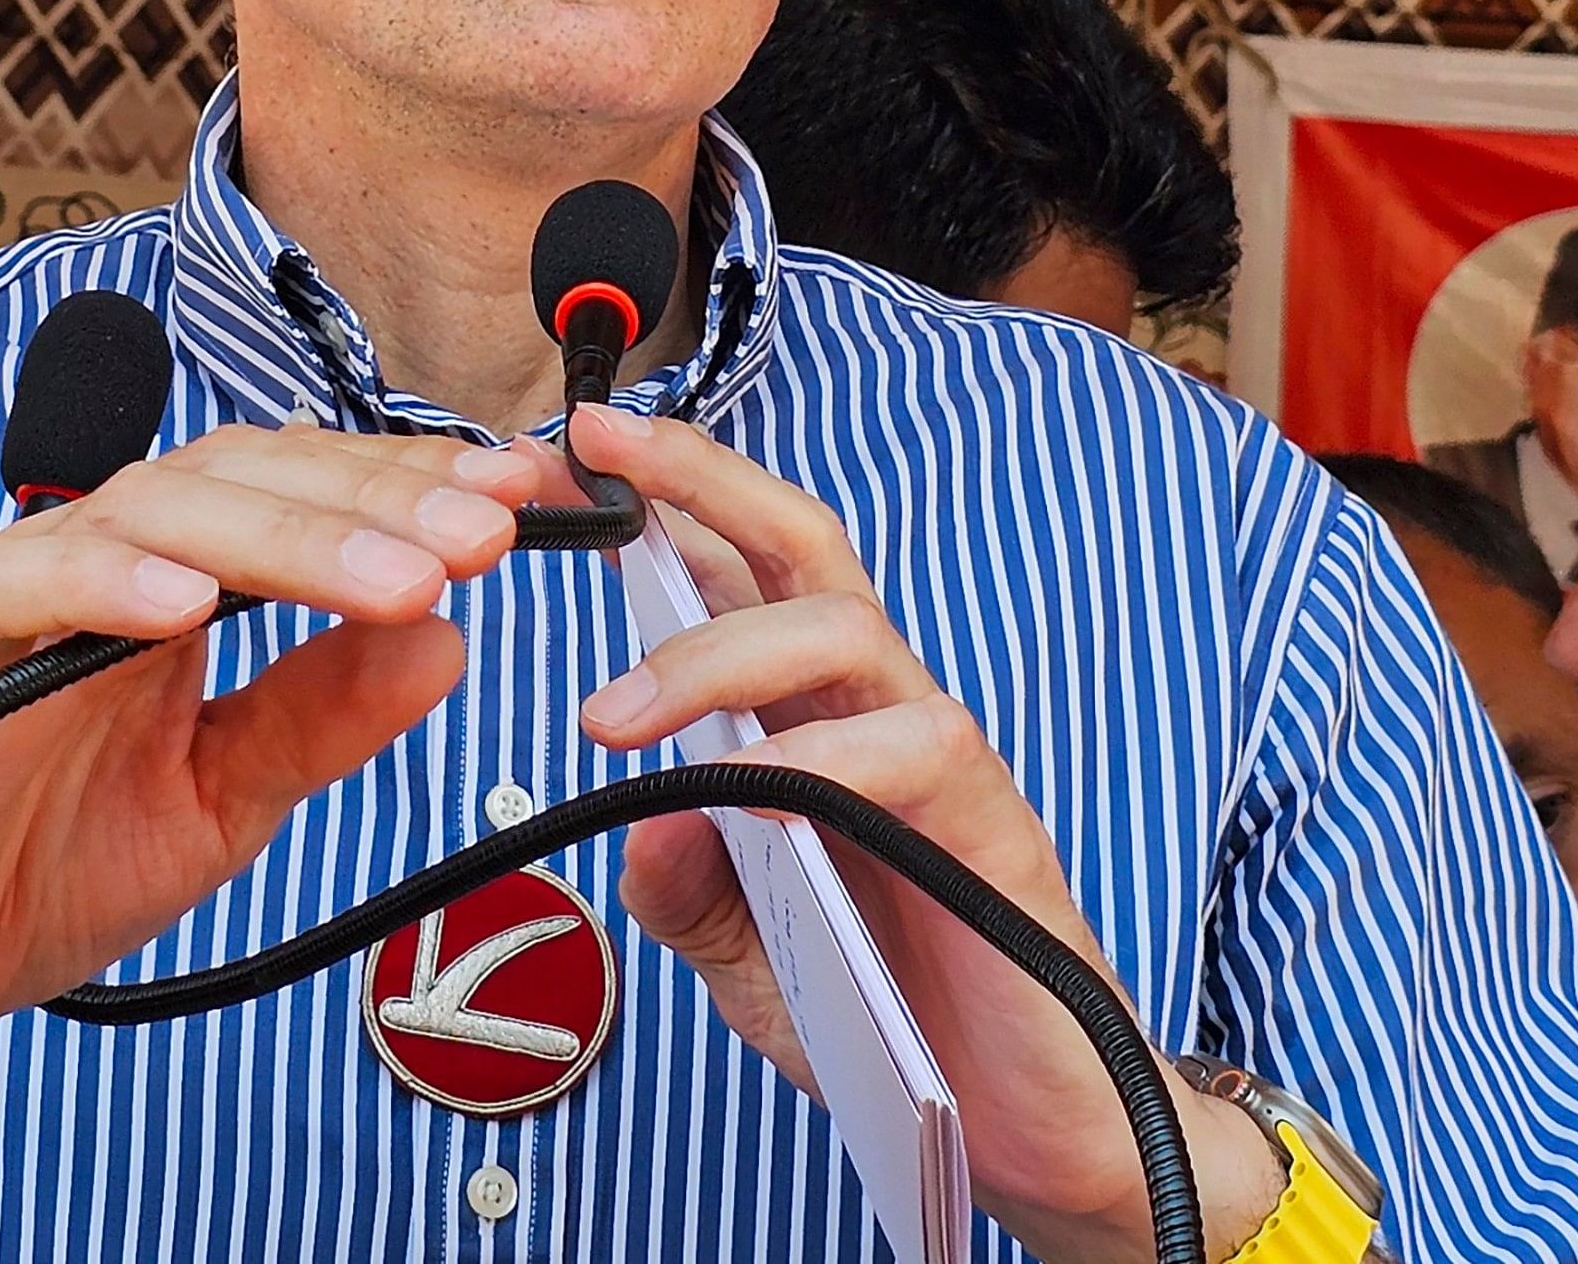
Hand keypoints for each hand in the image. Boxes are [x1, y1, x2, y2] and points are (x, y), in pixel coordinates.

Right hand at [0, 424, 515, 1095]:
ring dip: (288, 537)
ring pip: (152, 511)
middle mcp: (106, 572)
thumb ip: (321, 716)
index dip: (412, 487)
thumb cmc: (37, 869)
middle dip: (378, 499)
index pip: (304, 495)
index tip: (528, 499)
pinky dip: (104, 582)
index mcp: (178, 596)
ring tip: (400, 576)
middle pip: (245, 480)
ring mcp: (24, 603)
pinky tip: (192, 607)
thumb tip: (449, 637)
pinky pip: (14, 586)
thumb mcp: (226, 801)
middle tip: (490, 533)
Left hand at [461, 410, 1282, 1263]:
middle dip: (696, 478)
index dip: (652, 505)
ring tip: (613, 717)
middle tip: (590, 453)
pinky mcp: (989, 823)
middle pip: (800, 545)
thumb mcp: (743, 954)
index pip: (732, 574)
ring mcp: (937, 757)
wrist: (1025, 1125)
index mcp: (808, 716)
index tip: (553, 460)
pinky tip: (751, 792)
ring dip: (715, 654)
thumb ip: (685, 885)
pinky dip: (821, 757)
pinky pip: (911, 750)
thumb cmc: (890, 1015)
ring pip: (844, 628)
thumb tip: (638, 818)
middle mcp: (875, 708)